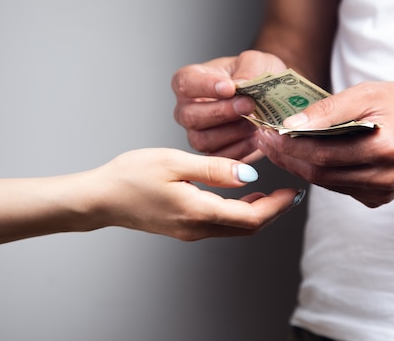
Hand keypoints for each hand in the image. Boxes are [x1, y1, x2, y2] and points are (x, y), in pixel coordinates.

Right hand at [88, 148, 303, 239]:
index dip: (277, 206)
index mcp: (198, 212)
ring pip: (235, 228)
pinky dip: (238, 212)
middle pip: (247, 228)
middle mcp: (197, 228)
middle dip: (273, 211)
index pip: (251, 217)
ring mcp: (190, 231)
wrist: (100, 198)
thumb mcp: (175, 162)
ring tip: (273, 192)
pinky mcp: (183, 227)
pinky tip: (243, 195)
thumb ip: (214, 169)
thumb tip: (249, 173)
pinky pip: (220, 225)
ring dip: (257, 212)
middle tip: (290, 192)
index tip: (293, 191)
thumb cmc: (131, 176)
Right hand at [171, 50, 286, 161]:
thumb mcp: (257, 62)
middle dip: (221, 112)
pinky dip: (240, 148)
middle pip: (190, 116)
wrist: (271, 97)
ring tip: (255, 122)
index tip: (230, 88)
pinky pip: (218, 157)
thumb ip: (248, 70)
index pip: (185, 83)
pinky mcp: (212, 152)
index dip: (205, 86)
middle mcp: (187, 108)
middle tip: (248, 105)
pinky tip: (255, 137)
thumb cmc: (255, 75)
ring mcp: (197, 133)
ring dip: (233, 132)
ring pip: (202, 140)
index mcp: (190, 80)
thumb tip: (241, 84)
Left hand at [255, 82, 393, 207]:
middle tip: (263, 140)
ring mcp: (381, 193)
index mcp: (385, 149)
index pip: (323, 154)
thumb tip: (291, 124)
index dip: (289, 146)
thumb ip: (330, 109)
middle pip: (320, 173)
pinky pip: (338, 186)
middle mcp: (384, 178)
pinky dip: (319, 171)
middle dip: (286, 157)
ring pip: (326, 183)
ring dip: (298, 165)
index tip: (265, 132)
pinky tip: (303, 155)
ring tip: (276, 145)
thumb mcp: (369, 93)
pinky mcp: (378, 198)